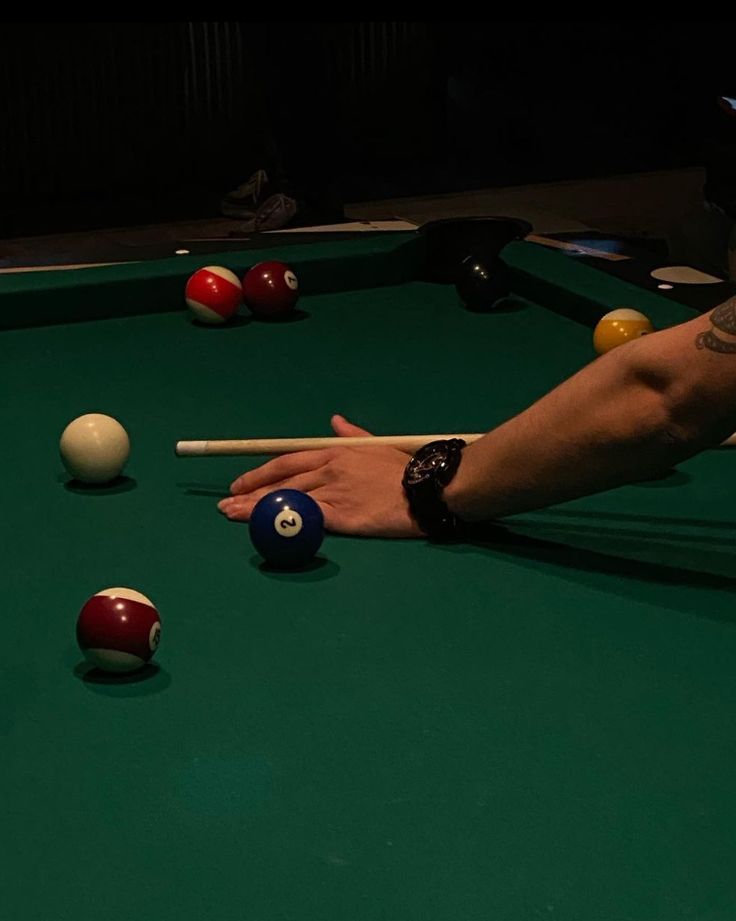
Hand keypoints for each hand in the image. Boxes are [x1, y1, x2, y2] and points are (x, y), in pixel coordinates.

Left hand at [217, 414, 422, 537]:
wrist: (429, 489)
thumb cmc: (407, 471)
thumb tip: (336, 420)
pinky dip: (282, 523)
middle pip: (280, 481)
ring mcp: (333, 492)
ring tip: (232, 516)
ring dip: (255, 509)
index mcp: (336, 452)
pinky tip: (264, 528)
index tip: (240, 483)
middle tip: (225, 503)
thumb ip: (353, 434)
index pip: (288, 461)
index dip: (261, 472)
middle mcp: (329, 469)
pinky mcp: (341, 516)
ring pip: (286, 500)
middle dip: (249, 492)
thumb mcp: (378, 445)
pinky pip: (305, 520)